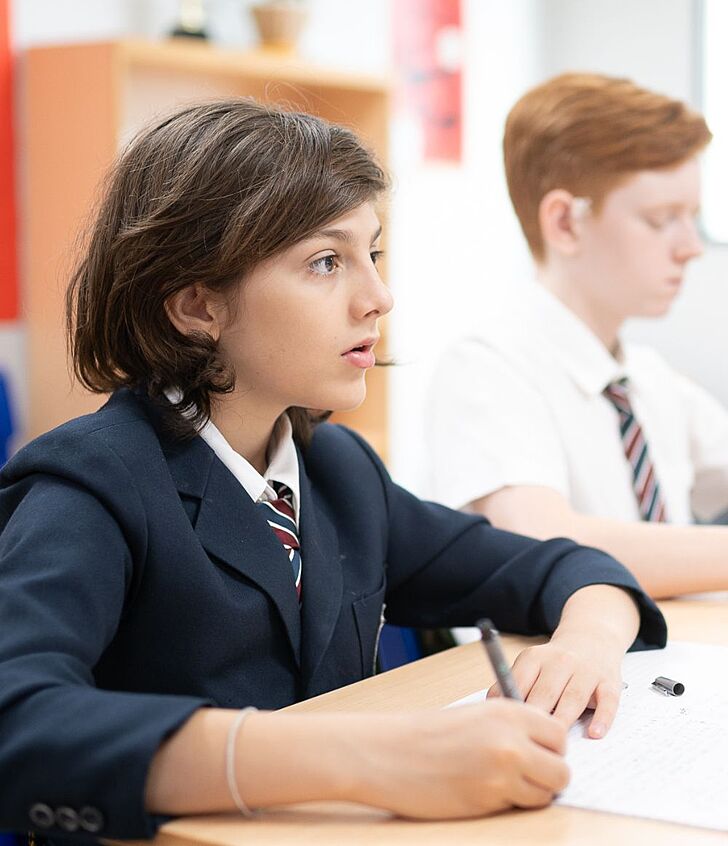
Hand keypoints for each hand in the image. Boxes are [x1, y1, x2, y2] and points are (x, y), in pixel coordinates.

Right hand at [359, 700, 568, 818]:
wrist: (390, 753)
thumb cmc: (427, 734)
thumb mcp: (476, 717)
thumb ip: (512, 728)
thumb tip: (546, 751)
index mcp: (508, 711)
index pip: (559, 735)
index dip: (551, 747)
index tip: (538, 752)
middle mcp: (511, 740)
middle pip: (561, 769)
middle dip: (549, 776)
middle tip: (526, 775)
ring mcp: (502, 773)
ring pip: (546, 794)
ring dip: (531, 794)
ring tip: (502, 784)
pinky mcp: (489, 801)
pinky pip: (520, 808)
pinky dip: (510, 805)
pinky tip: (485, 792)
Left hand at [489, 636, 623, 738]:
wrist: (592, 637)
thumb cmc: (555, 662)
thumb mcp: (531, 664)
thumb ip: (516, 685)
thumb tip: (493, 712)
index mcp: (535, 657)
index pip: (519, 682)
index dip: (513, 708)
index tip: (508, 729)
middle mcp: (561, 661)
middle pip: (545, 693)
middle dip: (537, 718)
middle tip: (531, 744)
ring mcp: (587, 670)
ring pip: (573, 698)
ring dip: (564, 720)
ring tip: (558, 743)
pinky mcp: (609, 682)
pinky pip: (607, 701)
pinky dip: (602, 718)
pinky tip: (594, 733)